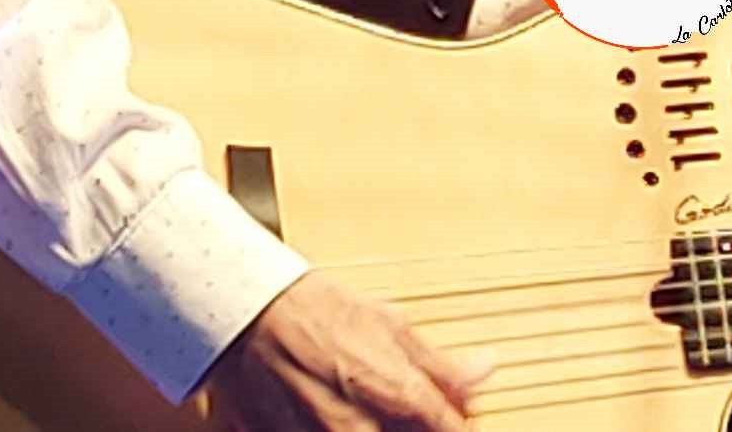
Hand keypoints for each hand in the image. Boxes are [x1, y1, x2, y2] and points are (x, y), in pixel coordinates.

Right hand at [196, 270, 497, 431]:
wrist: (245, 315)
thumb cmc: (315, 312)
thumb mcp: (390, 325)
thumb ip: (442, 365)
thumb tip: (485, 372)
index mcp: (398, 397)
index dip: (458, 423)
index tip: (453, 416)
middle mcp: (362, 431)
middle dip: (417, 427)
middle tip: (405, 412)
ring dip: (377, 428)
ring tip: (367, 409)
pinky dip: (335, 429)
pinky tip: (333, 414)